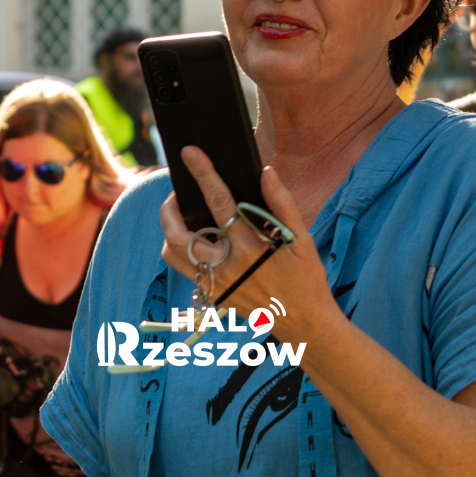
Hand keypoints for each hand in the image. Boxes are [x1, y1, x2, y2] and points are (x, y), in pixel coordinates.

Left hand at [158, 146, 337, 344]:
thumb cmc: (306, 278)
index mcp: (250, 248)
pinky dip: (182, 249)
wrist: (305, 323)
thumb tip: (265, 173)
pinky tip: (196, 238)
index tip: (190, 153)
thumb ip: (281, 203)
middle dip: (169, 207)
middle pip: (178, 233)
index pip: (219, 201)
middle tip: (177, 194)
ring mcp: (217, 284)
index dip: (203, 173)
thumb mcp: (302, 239)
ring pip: (173, 254)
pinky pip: (184, 269)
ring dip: (171, 230)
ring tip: (182, 216)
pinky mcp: (213, 295)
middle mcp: (227, 267)